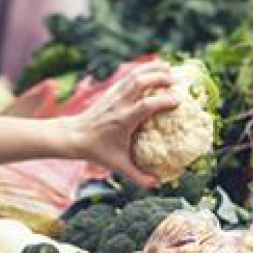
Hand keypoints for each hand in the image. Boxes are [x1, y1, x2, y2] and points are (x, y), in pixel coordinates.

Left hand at [65, 61, 176, 188]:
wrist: (74, 136)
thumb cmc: (97, 150)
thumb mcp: (117, 165)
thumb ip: (137, 176)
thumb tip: (157, 184)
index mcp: (123, 120)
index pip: (145, 106)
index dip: (162, 101)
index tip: (178, 101)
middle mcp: (119, 104)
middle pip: (140, 82)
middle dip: (159, 77)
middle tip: (175, 80)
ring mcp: (114, 95)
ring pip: (134, 75)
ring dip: (151, 69)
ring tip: (169, 68)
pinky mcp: (111, 91)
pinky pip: (128, 76)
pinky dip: (142, 69)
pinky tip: (154, 68)